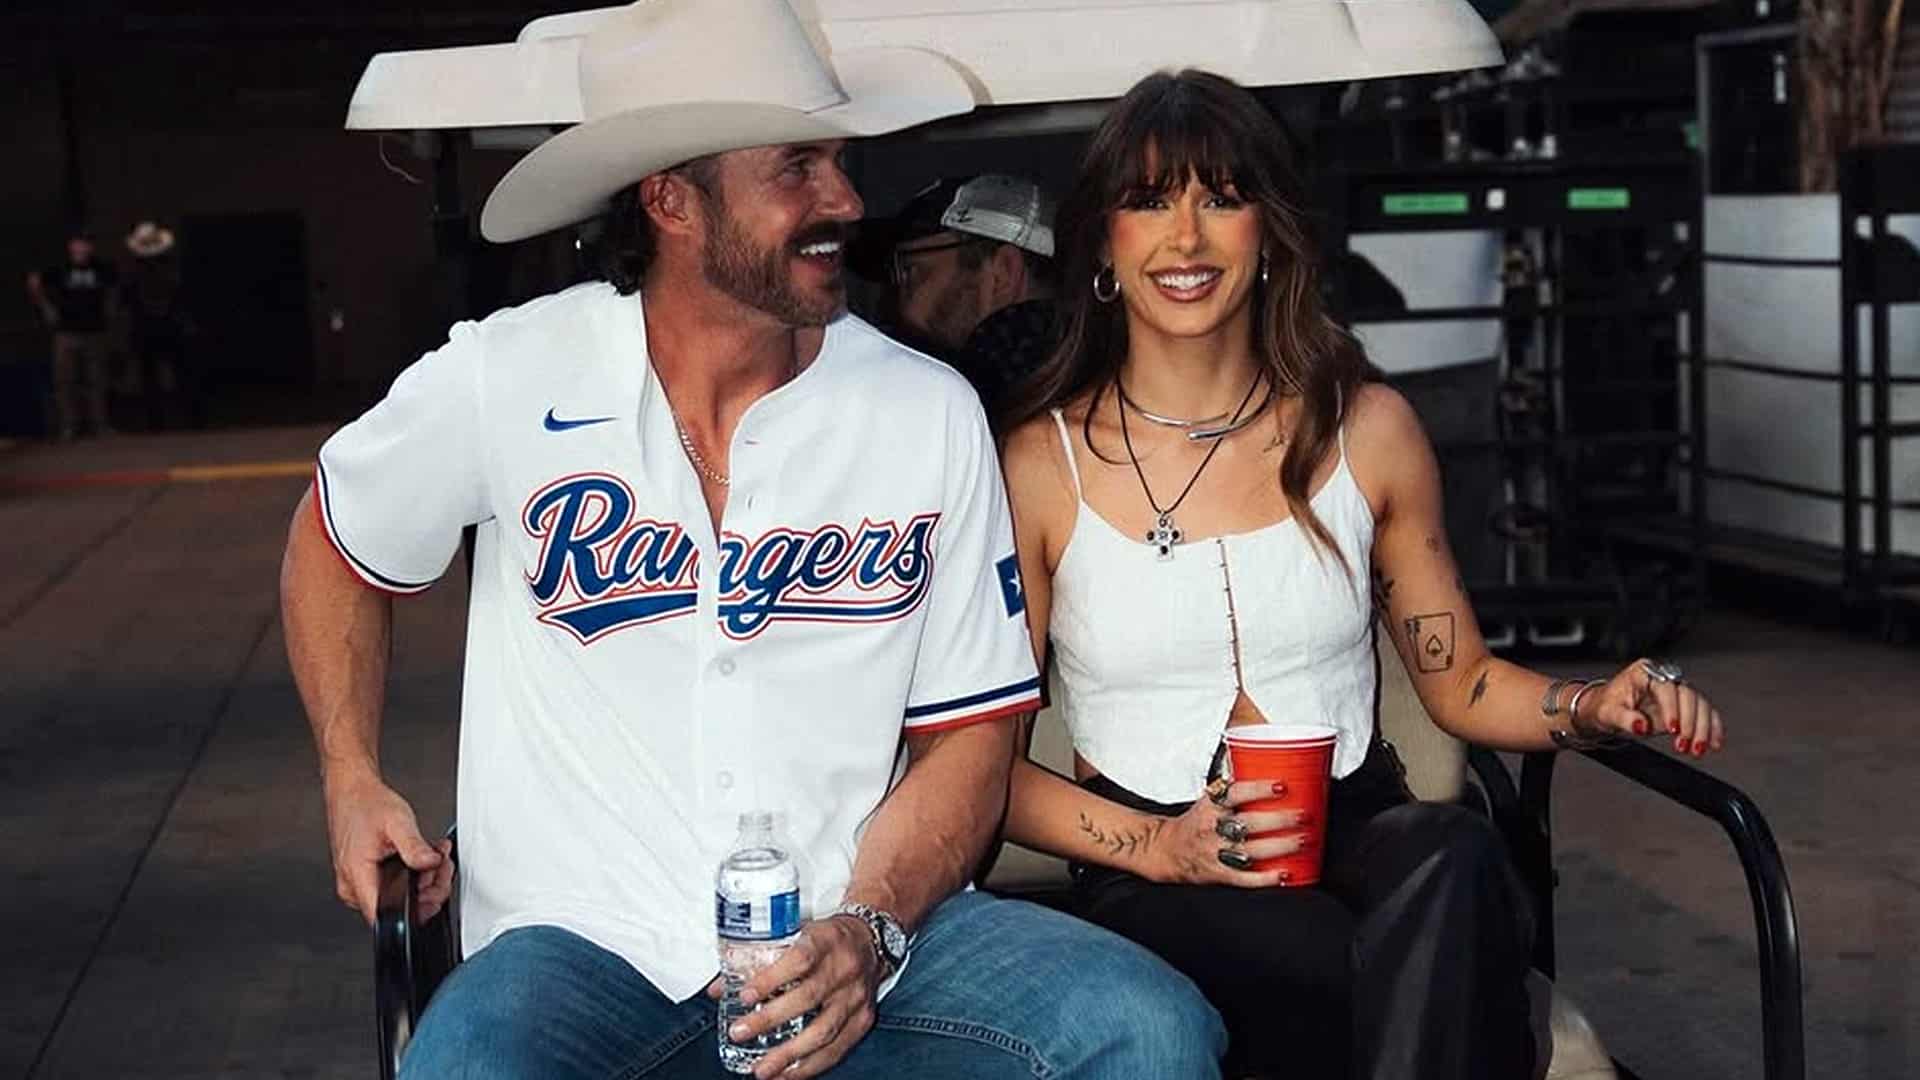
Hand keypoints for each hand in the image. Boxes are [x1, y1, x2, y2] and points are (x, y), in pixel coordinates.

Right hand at [321, 769, 444, 923]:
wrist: (351, 790)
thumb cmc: (366, 803)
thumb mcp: (398, 822)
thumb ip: (415, 847)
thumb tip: (431, 864)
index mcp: (357, 876)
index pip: (386, 914)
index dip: (416, 909)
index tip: (435, 892)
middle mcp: (353, 886)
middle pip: (397, 907)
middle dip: (428, 887)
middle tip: (441, 865)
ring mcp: (357, 883)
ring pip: (398, 897)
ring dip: (423, 879)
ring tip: (433, 856)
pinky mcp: (363, 877)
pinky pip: (392, 886)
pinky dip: (411, 874)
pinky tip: (421, 857)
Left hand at [706, 916, 879, 1078]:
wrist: (872, 941)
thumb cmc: (828, 939)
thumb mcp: (797, 934)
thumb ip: (757, 959)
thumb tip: (719, 988)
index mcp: (826, 941)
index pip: (800, 960)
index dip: (771, 979)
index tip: (744, 996)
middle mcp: (844, 970)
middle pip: (808, 997)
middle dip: (770, 1019)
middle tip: (740, 1033)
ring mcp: (855, 997)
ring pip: (824, 1030)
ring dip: (790, 1054)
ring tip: (762, 1069)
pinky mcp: (863, 1019)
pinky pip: (837, 1049)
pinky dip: (811, 1066)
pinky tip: (788, 1075)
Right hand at [1145, 780, 1308, 887]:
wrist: (1168, 850)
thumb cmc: (1196, 822)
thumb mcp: (1208, 798)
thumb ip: (1233, 784)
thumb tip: (1261, 756)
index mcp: (1210, 806)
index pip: (1235, 793)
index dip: (1258, 789)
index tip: (1281, 785)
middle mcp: (1212, 828)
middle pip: (1249, 823)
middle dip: (1280, 820)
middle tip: (1303, 815)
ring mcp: (1215, 852)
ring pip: (1251, 851)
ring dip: (1281, 846)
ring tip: (1303, 840)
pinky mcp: (1219, 874)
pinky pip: (1245, 878)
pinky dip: (1266, 877)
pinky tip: (1285, 873)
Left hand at [1576, 658, 1725, 757]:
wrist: (1605, 710)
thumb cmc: (1605, 706)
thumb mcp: (1608, 713)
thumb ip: (1625, 719)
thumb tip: (1641, 726)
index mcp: (1645, 673)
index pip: (1666, 688)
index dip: (1672, 708)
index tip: (1673, 729)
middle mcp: (1664, 679)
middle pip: (1688, 695)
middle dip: (1691, 723)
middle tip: (1685, 745)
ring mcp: (1676, 692)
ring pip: (1700, 704)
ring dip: (1703, 728)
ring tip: (1697, 749)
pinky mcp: (1684, 706)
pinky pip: (1704, 713)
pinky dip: (1711, 728)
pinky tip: (1713, 744)